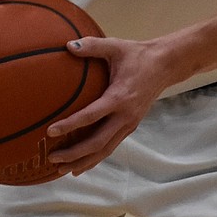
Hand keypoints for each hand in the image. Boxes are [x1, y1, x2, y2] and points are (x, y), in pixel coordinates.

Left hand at [43, 35, 172, 174]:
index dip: (70, 125)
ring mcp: (129, 124)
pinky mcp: (130, 126)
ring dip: (84, 161)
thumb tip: (68, 45)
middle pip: (97, 143)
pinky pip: (111, 146)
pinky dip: (95, 157)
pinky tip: (81, 164)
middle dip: (74, 154)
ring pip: (105, 150)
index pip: (91, 116)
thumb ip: (92, 46)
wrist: (166, 66)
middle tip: (52, 159)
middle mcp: (125, 116)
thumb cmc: (137, 55)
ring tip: (63, 170)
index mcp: (119, 97)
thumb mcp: (115, 46)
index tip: (50, 132)